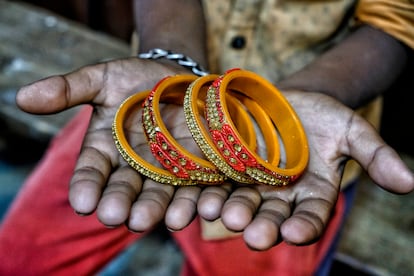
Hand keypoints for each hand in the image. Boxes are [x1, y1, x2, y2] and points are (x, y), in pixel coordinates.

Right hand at [16, 58, 203, 231]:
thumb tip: (23, 97)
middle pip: (126, 190)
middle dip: (121, 203)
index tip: (83, 203)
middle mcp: (135, 167)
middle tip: (116, 216)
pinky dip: (197, 199)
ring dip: (157, 209)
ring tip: (155, 220)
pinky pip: (198, 187)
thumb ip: (69, 89)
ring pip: (161, 195)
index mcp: (106, 151)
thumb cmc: (135, 78)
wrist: (178, 78)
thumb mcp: (102, 79)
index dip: (86, 188)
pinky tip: (196, 209)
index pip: (91, 173)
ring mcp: (168, 170)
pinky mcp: (199, 168)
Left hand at [196, 91, 413, 249]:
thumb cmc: (321, 114)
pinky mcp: (225, 170)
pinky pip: (216, 183)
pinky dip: (206, 191)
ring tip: (220, 214)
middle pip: (271, 216)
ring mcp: (250, 185)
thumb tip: (409, 182)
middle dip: (262, 226)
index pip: (310, 218)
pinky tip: (197, 198)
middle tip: (253, 235)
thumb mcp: (350, 129)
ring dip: (230, 211)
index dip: (303, 226)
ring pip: (240, 203)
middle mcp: (279, 197)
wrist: (284, 99)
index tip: (294, 232)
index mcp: (311, 194)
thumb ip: (374, 155)